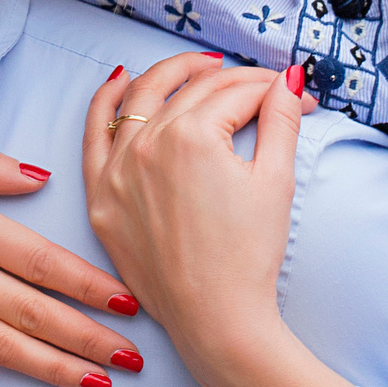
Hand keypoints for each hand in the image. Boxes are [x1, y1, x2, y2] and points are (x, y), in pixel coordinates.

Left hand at [85, 54, 372, 386]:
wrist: (217, 320)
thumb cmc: (248, 257)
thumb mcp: (275, 180)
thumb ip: (280, 119)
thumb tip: (289, 78)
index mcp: (191, 136)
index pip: (236, 92)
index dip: (272, 90)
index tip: (293, 98)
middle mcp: (146, 144)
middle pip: (194, 91)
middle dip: (236, 82)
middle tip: (261, 85)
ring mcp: (117, 170)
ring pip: (141, 99)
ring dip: (172, 75)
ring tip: (201, 66)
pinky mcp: (102, 196)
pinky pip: (94, 134)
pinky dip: (106, 102)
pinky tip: (121, 80)